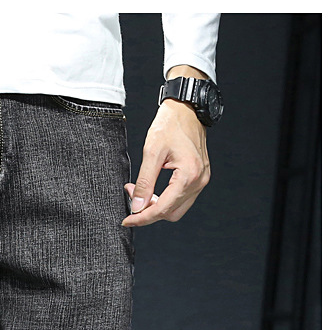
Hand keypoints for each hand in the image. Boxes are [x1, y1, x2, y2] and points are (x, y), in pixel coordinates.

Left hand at [122, 73, 210, 228]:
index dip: (142, 217)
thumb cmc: (170, 125)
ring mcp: (201, 180)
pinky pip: (181, 199)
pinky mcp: (199, 178)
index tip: (127, 219)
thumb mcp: (151, 152)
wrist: (186, 110)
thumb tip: (137, 206)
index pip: (162, 208)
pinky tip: (152, 189)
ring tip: (139, 192)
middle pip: (170, 213)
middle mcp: (199, 181)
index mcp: (189, 175)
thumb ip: (144, 182)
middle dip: (148, 211)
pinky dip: (165, 199)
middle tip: (131, 197)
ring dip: (156, 206)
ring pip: (176, 209)